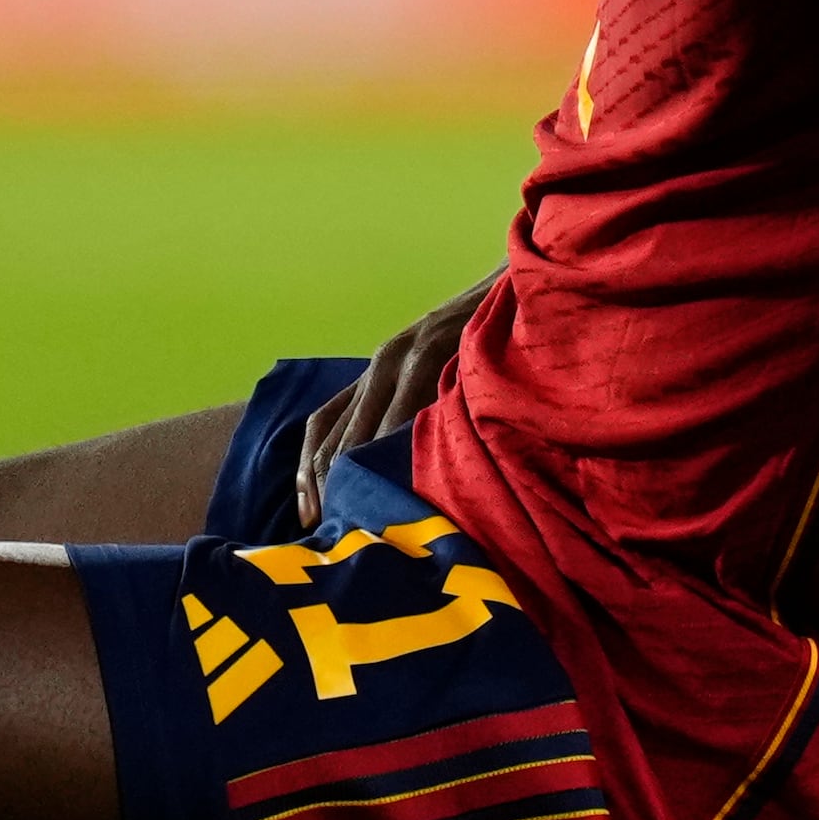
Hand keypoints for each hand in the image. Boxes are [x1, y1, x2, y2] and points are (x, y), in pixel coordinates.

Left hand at [293, 276, 491, 530]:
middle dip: (324, 485)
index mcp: (376, 374)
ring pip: (360, 427)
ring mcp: (402, 355)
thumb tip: (398, 477)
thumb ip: (412, 417)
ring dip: (354, 474)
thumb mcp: (435, 381)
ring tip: (356, 516)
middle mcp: (378, 365)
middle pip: (331, 433)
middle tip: (329, 529)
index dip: (307, 471)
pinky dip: (394, 444)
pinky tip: (398, 479)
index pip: (321, 424)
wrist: (510, 290)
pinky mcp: (430, 349)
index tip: (308, 515)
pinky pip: (404, 406)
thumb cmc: (480, 345)